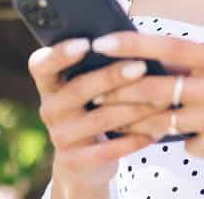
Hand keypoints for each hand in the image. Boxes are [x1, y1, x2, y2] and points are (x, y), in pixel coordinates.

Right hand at [27, 37, 172, 194]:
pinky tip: (158, 129)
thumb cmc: (93, 107)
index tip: (86, 43)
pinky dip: (135, 139)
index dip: (61, 53)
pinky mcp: (75, 162)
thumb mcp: (88, 86)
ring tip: (161, 98)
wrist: (82, 163)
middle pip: (78, 89)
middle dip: (111, 76)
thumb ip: (98, 63)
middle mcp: (49, 109)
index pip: (42, 64)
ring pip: (100, 119)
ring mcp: (60, 137)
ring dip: (134, 108)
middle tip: (140, 66)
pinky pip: (109, 150)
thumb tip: (131, 39)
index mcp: (49, 83)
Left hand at [89, 30, 203, 188]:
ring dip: (130, 118)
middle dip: (120, 89)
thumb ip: (199, 62)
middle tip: (93, 90)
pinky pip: (176, 140)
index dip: (133, 44)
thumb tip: (151, 53)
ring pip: (158, 117)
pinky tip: (148, 138)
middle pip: (157, 85)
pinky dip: (162, 138)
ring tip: (109, 116)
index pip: (171, 46)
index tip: (102, 42)